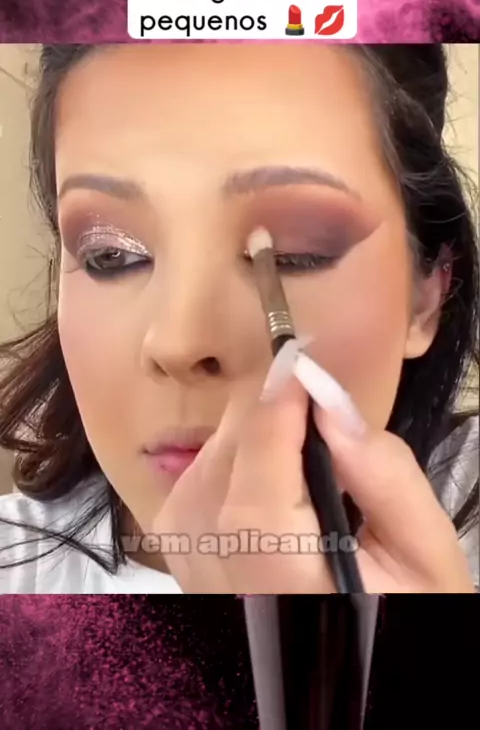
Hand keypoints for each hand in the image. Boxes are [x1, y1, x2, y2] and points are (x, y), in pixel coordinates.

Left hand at [153, 353, 474, 593]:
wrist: (354, 677)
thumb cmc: (402, 619)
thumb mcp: (426, 558)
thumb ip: (385, 477)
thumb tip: (329, 401)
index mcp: (290, 588)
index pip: (258, 482)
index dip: (275, 408)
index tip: (301, 360)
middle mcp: (227, 592)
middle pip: (221, 472)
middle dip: (263, 419)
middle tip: (311, 400)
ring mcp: (198, 584)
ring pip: (197, 478)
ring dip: (244, 440)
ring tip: (297, 444)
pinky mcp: (188, 577)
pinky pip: (186, 497)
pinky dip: (223, 466)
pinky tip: (263, 474)